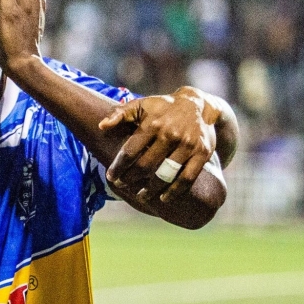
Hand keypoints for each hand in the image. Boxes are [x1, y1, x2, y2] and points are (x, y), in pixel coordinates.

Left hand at [98, 86, 219, 203]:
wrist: (197, 105)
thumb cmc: (162, 107)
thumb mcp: (141, 105)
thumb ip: (119, 113)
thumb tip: (101, 126)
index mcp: (152, 123)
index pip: (130, 151)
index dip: (118, 167)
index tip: (110, 177)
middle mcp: (170, 134)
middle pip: (146, 165)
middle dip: (131, 179)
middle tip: (122, 186)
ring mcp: (187, 145)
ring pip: (166, 174)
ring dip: (151, 189)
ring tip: (141, 196)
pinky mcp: (202, 153)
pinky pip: (187, 178)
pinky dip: (175, 191)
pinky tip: (164, 199)